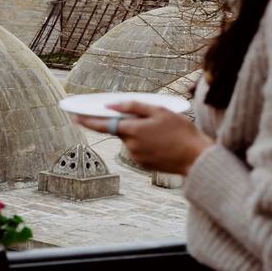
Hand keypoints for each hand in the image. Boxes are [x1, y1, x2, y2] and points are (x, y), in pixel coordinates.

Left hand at [74, 101, 213, 175]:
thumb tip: (110, 105)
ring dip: (137, 132)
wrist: (197, 158)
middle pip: (120, 130)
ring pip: (129, 139)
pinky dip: (143, 142)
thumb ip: (133, 107)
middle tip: (146, 119)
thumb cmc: (181, 132)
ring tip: (162, 131)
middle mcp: (131, 146)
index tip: (74, 115)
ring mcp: (136, 157)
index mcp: (133, 131)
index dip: (87, 120)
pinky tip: (161, 141)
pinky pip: (137, 149)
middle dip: (126, 122)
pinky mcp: (142, 165)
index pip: (103, 125)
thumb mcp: (159, 111)